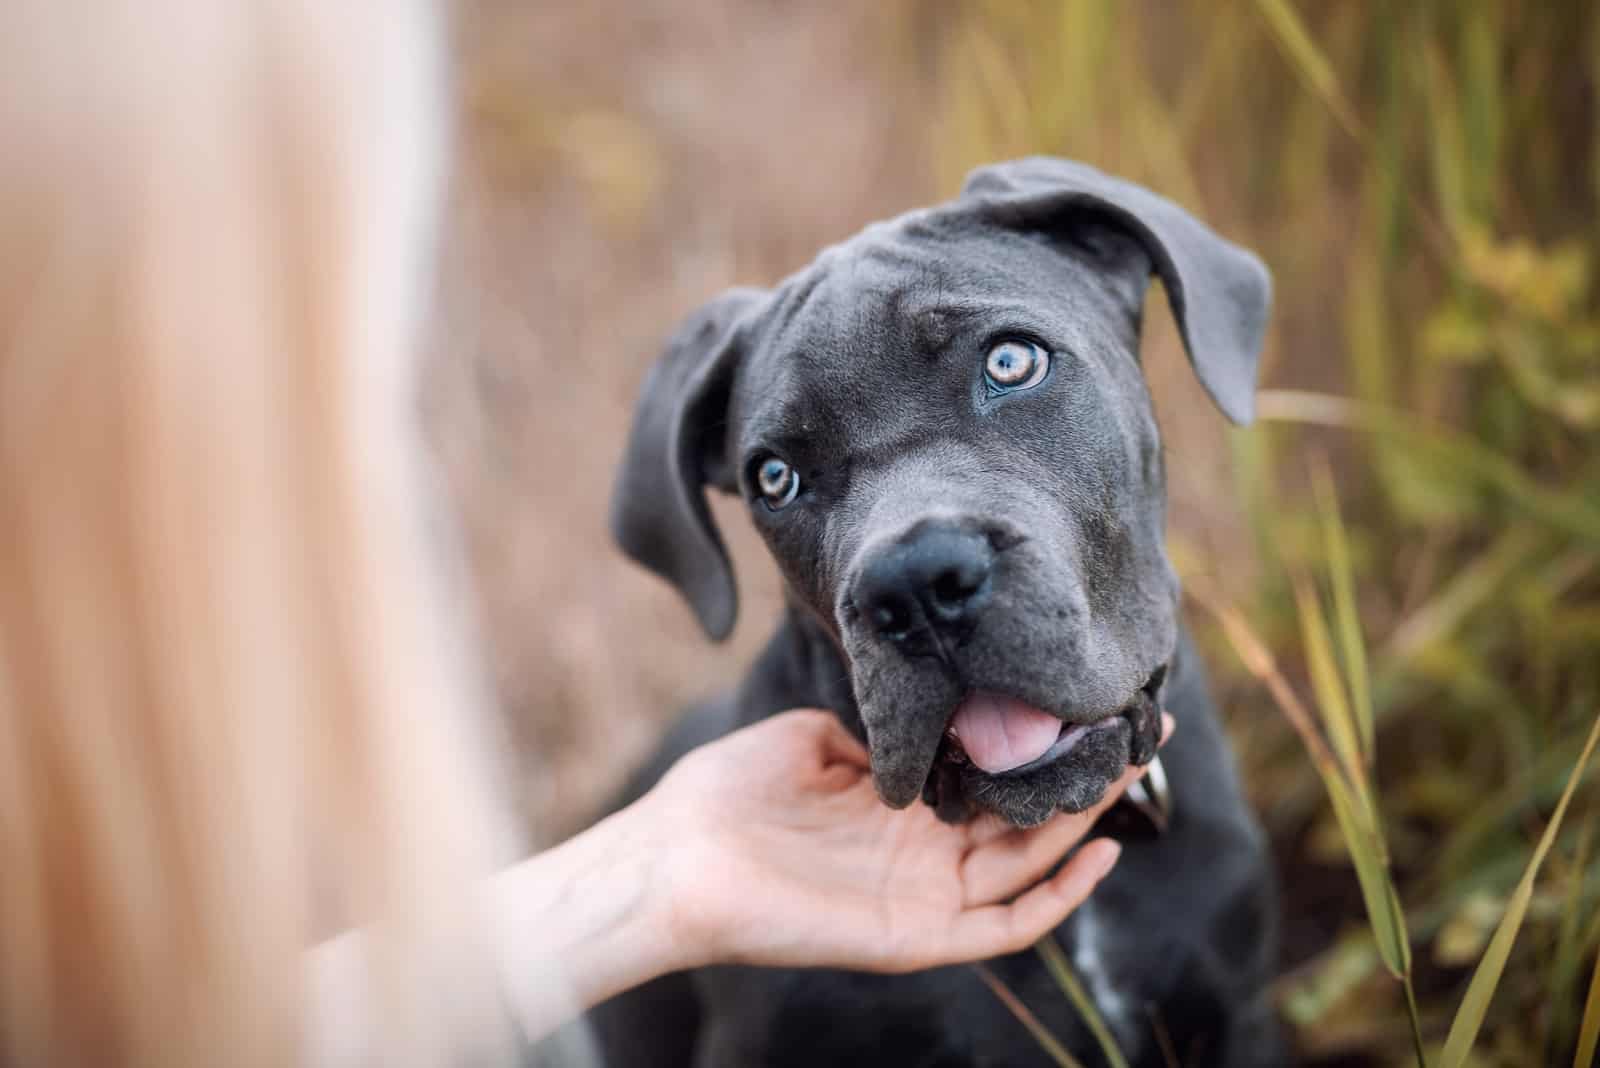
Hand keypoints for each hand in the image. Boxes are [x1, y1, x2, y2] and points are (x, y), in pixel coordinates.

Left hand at [644, 708, 1169, 973]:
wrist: (673, 859)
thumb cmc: (721, 798)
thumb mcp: (800, 740)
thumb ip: (862, 732)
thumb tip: (902, 720)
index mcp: (896, 811)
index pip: (990, 782)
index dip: (1038, 748)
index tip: (1083, 700)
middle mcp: (920, 855)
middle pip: (1027, 820)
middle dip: (1087, 777)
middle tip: (1144, 728)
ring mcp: (924, 896)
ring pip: (1031, 864)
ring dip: (1087, 820)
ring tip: (1134, 765)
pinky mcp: (918, 935)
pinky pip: (1008, 924)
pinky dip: (1060, 894)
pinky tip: (1101, 847)